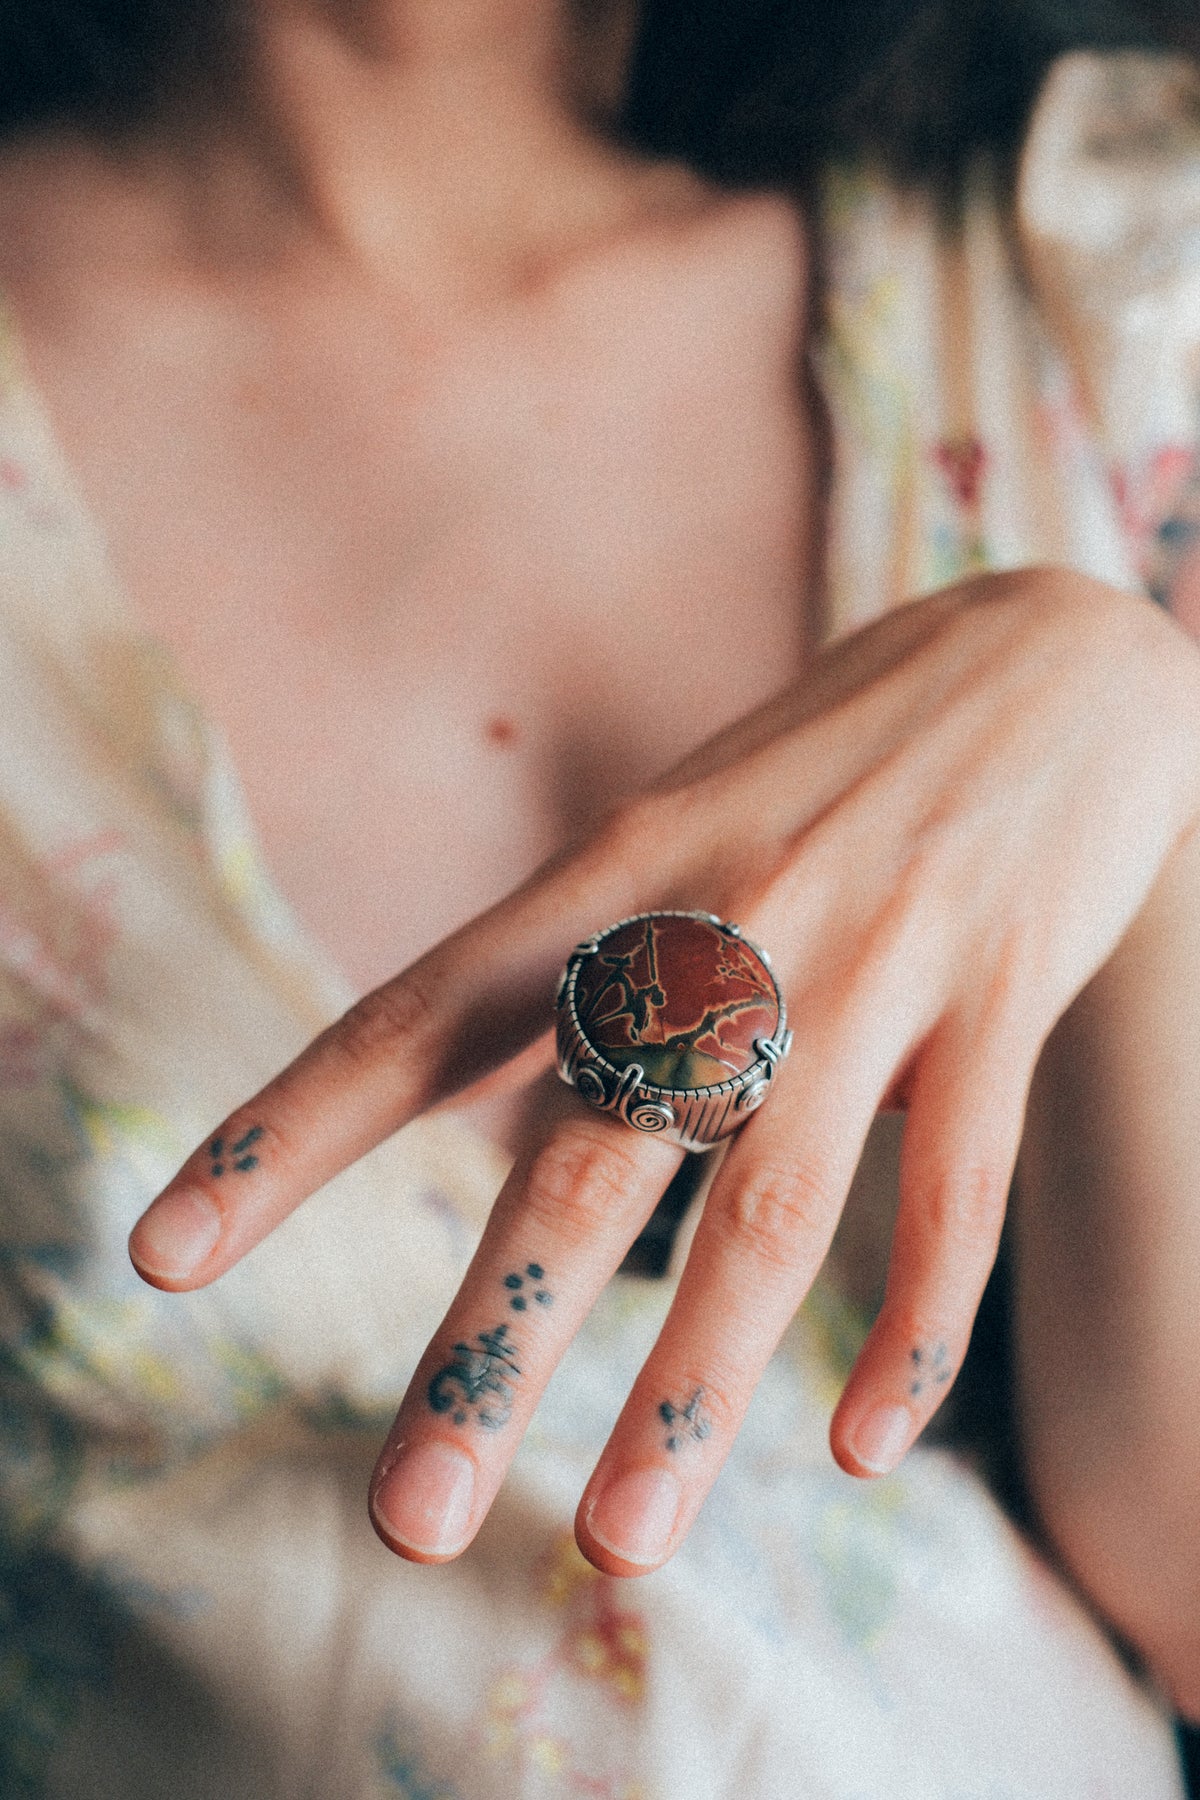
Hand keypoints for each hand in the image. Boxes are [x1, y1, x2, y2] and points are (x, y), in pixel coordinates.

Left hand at [128, 568, 1199, 1574]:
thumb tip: (511, 1129)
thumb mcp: (685, 816)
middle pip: (584, 1154)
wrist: (1057, 648)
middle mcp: (727, 923)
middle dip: (493, 1342)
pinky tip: (859, 1448)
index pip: (422, 1015)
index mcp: (620, 868)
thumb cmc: (838, 754)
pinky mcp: (1005, 997)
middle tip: (409, 1514)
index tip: (166, 1252)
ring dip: (693, 1389)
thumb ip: (599, 963)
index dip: (289, 1135)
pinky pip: (953, 1193)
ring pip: (771, 1207)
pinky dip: (914, 1331)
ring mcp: (873, 963)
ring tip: (621, 1541)